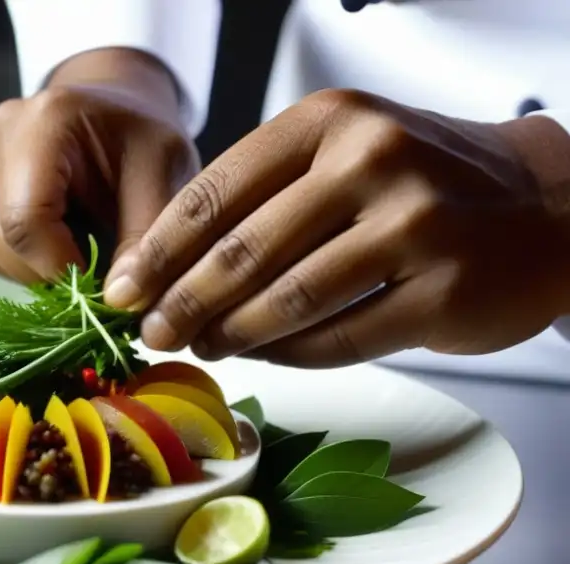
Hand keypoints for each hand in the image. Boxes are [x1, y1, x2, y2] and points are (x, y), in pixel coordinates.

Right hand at [0, 49, 198, 282]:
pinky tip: (50, 250)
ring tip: (77, 256)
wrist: (117, 112)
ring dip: (30, 269)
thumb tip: (124, 299)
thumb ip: (146, 235)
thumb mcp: (165, 173)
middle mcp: (1, 135)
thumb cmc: (141, 139)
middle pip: (2, 233)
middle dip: (47, 272)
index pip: (26, 216)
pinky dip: (11, 262)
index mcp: (47, 121)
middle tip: (94, 279)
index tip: (98, 286)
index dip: (57, 265)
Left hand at [103, 88, 569, 366]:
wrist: (543, 207)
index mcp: (330, 121)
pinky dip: (291, 356)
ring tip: (205, 348)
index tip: (121, 290)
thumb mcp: (342, 153)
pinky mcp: (443, 290)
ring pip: (290, 300)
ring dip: (233, 335)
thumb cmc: (421, 182)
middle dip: (183, 303)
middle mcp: (372, 160)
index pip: (215, 192)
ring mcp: (415, 224)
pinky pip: (341, 339)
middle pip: (243, 252)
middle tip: (152, 334)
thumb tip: (170, 268)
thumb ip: (264, 196)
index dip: (157, 251)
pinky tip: (265, 359)